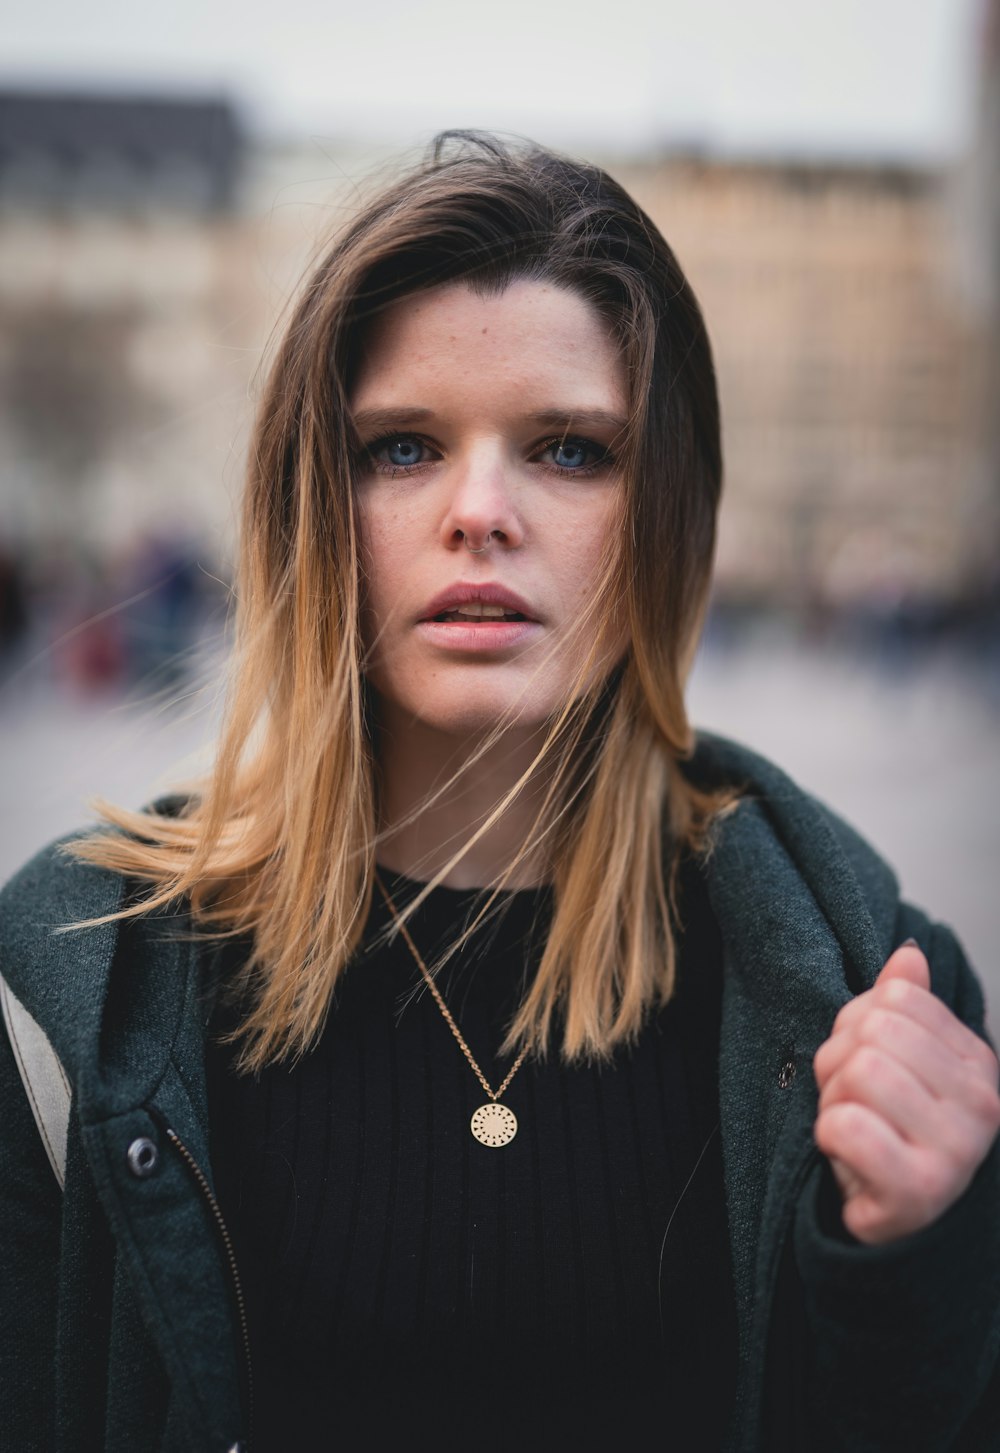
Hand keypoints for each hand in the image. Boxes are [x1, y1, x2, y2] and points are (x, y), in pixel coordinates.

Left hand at [812, 942, 999, 1244]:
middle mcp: (980, 1103)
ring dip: (834, 1100)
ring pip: (859, 1072)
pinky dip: (829, 1135)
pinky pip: (845, 1126)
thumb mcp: (901, 1062)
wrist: (898, 1222)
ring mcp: (956, 1150)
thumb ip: (905, 1006)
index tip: (868, 1065)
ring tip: (853, 1128)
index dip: (859, 1024)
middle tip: (854, 1102)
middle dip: (841, 1063)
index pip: (895, 998)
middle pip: (875, 1031)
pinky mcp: (918, 1190)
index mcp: (978, 1062)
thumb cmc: (895, 1134)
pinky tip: (849, 1157)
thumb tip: (908, 956)